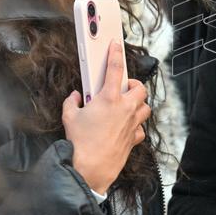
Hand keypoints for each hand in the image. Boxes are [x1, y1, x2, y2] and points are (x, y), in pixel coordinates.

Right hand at [63, 39, 149, 194]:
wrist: (90, 168)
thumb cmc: (80, 143)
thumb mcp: (69, 117)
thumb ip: (72, 102)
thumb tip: (75, 96)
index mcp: (108, 98)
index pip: (115, 69)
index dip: (116, 54)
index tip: (116, 46)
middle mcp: (125, 108)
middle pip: (140, 88)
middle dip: (134, 85)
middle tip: (123, 88)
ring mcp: (132, 123)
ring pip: (146, 107)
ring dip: (138, 104)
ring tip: (126, 106)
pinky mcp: (134, 138)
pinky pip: (141, 128)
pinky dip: (136, 125)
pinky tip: (126, 127)